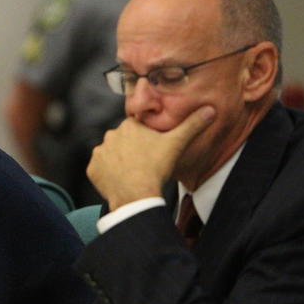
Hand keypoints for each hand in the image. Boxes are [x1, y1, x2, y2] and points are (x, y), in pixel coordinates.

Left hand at [87, 106, 215, 209]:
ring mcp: (99, 153)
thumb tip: (211, 110)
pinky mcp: (92, 169)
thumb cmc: (156, 167)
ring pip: (111, 155)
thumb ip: (192, 125)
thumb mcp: (176, 143)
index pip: (137, 129)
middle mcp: (110, 135)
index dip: (145, 140)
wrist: (136, 194)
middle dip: (131, 150)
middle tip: (143, 163)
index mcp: (128, 126)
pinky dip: (108, 174)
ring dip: (118, 162)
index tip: (152, 151)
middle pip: (122, 141)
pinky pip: (100, 170)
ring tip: (132, 173)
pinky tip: (120, 180)